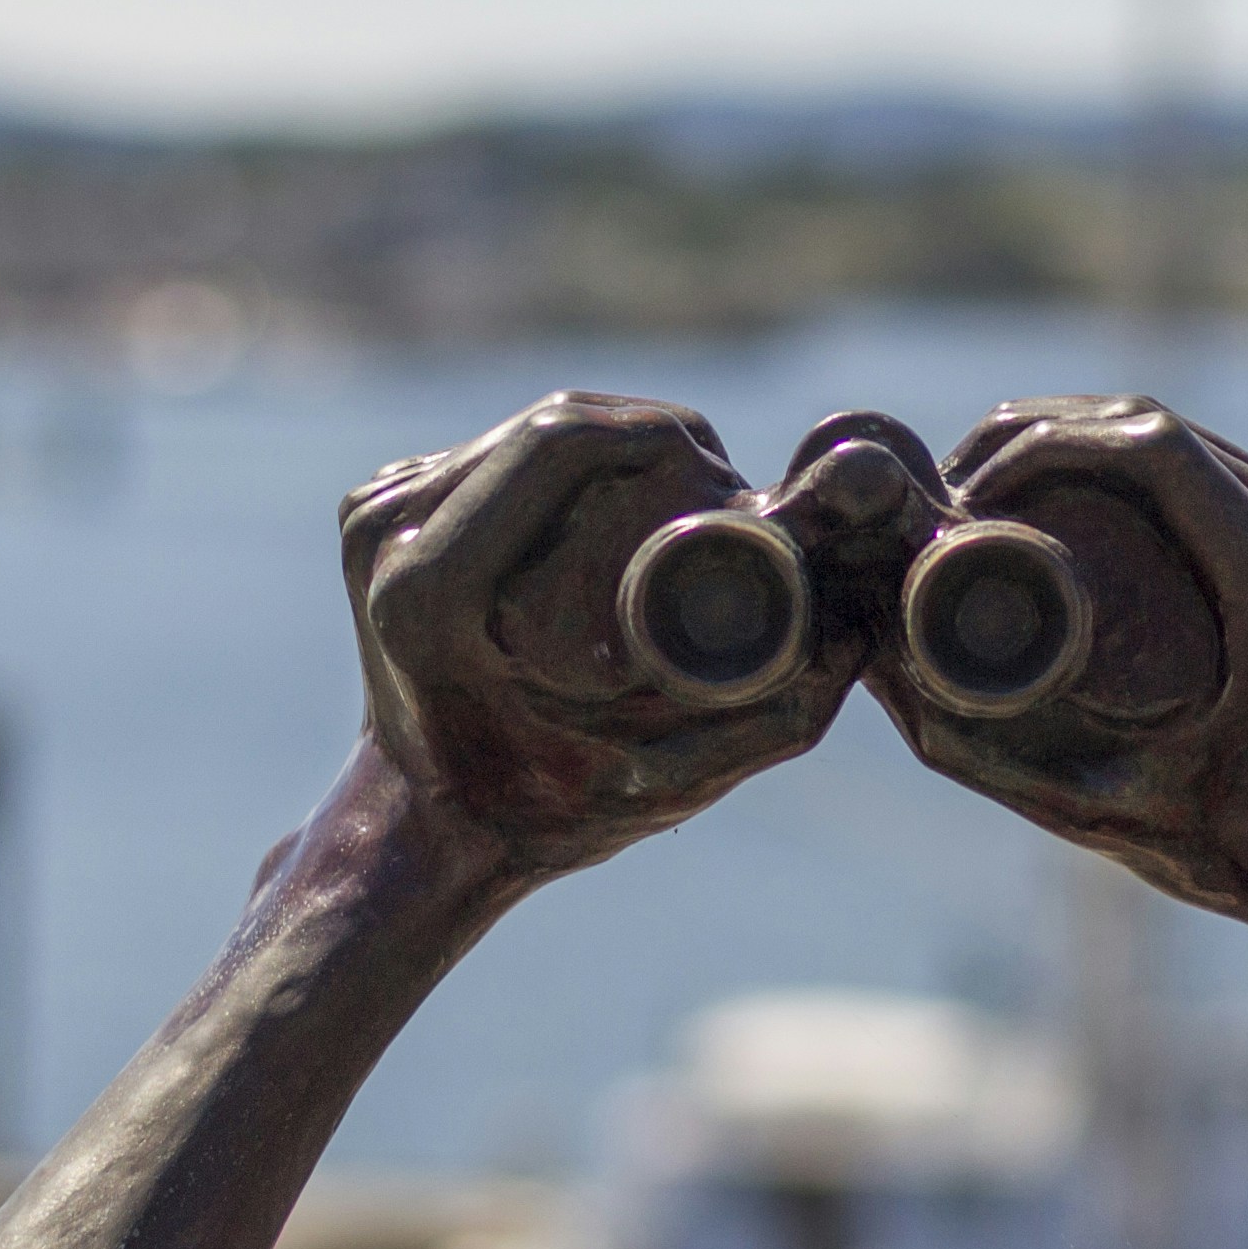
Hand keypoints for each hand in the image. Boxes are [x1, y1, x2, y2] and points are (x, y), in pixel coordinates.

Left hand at [340, 392, 855, 879]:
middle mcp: (386, 533)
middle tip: (730, 507)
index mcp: (429, 591)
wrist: (435, 825)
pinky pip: (503, 448)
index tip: (739, 506)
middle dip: (666, 445)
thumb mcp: (686, 767)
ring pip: (535, 426)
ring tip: (686, 520)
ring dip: (628, 453)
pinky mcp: (381, 503)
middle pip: (557, 423)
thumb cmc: (564, 810)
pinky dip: (579, 472)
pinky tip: (616, 525)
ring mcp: (375, 512)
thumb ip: (791, 685)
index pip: (567, 442)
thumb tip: (871, 580)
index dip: (676, 449)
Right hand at [864, 397, 1247, 926]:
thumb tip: (869, 647)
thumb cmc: (1227, 841)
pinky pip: (1187, 456)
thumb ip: (975, 738)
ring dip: (1059, 440)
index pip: (1150, 450)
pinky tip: (1037, 493)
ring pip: (1162, 427)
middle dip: (1027, 438)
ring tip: (974, 494)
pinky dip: (1101, 458)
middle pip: (1146, 424)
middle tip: (942, 495)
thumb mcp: (1091, 801)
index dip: (1038, 446)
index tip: (961, 498)